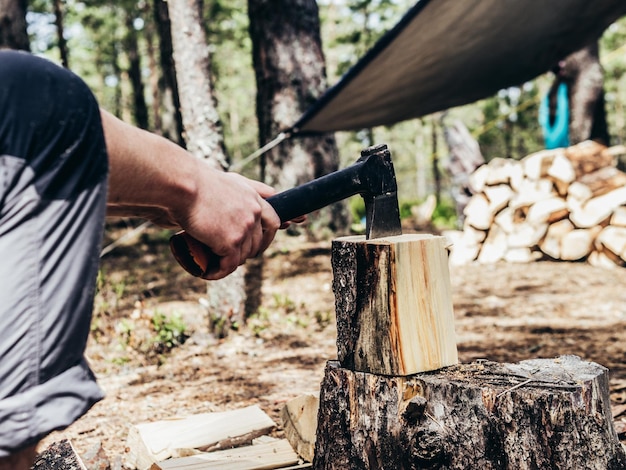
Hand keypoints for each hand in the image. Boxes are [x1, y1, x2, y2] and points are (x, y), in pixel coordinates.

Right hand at [168, 163, 280, 279]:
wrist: (184, 185)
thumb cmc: (199, 181)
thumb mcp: (232, 179)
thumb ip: (250, 186)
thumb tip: (264, 196)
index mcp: (255, 199)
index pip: (273, 222)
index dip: (267, 236)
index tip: (258, 244)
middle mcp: (254, 214)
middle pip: (257, 242)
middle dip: (246, 252)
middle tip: (229, 256)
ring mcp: (244, 228)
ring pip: (242, 256)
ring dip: (229, 263)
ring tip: (214, 264)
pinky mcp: (230, 242)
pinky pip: (229, 265)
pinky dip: (218, 272)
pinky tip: (208, 272)